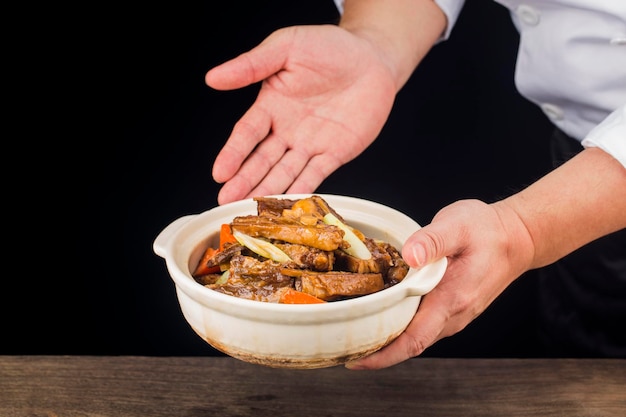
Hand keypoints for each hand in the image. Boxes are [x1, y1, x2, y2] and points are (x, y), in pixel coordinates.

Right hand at [206, 24, 396, 203]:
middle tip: (227, 201)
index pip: (247, 134)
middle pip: (261, 160)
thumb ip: (251, 65)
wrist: (373, 58)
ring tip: (250, 208)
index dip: (233, 154)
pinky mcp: (335, 153)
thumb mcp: (286, 46)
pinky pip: (315, 175)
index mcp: (271, 105)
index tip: (219, 173)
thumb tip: (212, 78)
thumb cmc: (329, 47)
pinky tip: (286, 204)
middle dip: (244, 181)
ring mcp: (311, 144)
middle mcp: (287, 130)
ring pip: (285, 172)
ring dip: (267, 191)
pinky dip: (301, 190)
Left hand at [346, 199, 532, 368]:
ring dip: (387, 341)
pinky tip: (382, 316)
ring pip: (415, 337)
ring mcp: (454, 315)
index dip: (383, 355)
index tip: (356, 361)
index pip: (414, 339)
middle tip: (341, 346)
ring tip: (354, 334)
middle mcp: (453, 314)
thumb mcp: (458, 225)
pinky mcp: (452, 309)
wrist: (517, 237)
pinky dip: (399, 329)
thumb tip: (410, 256)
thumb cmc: (487, 230)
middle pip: (409, 344)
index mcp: (452, 298)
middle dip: (376, 351)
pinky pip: (422, 327)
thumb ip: (433, 240)